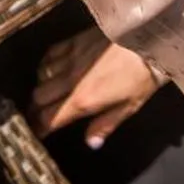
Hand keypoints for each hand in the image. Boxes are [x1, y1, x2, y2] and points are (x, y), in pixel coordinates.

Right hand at [29, 29, 158, 146]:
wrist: (149, 39)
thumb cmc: (143, 77)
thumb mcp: (131, 106)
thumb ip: (106, 125)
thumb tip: (90, 144)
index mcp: (84, 100)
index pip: (50, 118)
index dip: (38, 129)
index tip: (35, 135)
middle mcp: (70, 80)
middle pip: (38, 97)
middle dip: (34, 110)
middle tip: (37, 117)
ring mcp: (70, 58)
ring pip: (40, 76)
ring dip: (40, 88)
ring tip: (45, 95)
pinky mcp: (73, 42)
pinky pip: (50, 55)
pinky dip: (46, 65)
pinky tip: (50, 69)